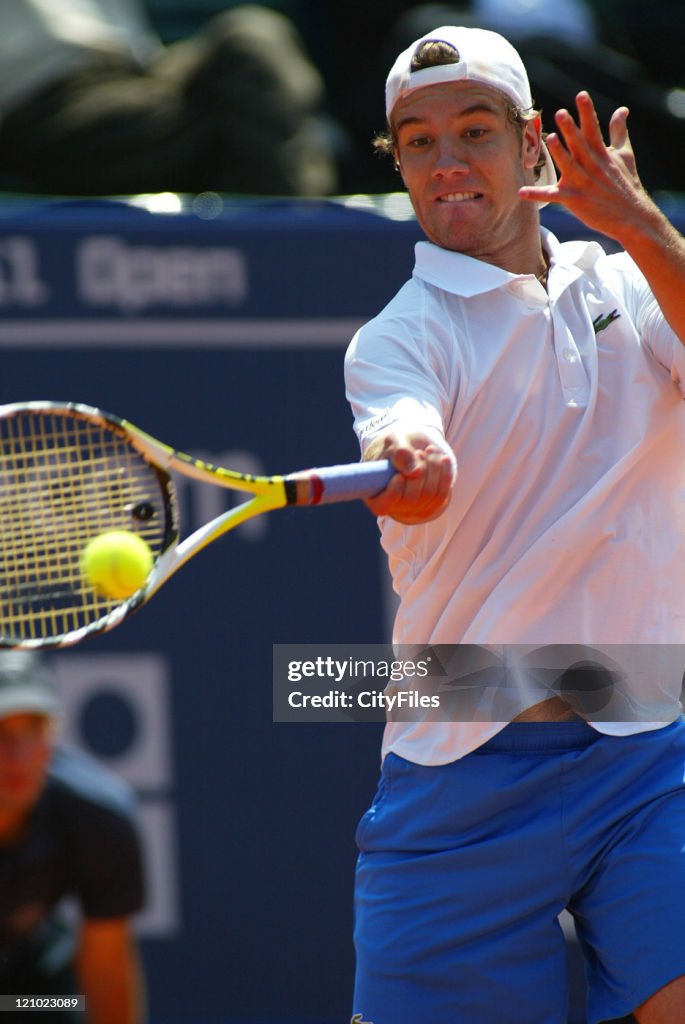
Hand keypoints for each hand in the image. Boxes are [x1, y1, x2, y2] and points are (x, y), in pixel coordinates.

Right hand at [364, 430, 454, 523]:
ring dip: (433, 470)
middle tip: (419, 453)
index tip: (399, 476)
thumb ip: (400, 453)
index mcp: (376, 495)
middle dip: (418, 473)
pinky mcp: (432, 505)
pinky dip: (445, 474)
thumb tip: (414, 472)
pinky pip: (442, 494)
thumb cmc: (397, 445)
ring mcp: (414, 508)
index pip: (382, 505)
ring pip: (428, 495)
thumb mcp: (394, 442)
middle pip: (410, 499)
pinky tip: (444, 459)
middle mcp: (394, 507)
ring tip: (430, 451)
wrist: (413, 447)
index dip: (393, 493)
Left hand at [519, 91, 650, 241]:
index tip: (581, 95)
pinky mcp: (574, 200)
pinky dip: (537, 195)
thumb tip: (621, 109)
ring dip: (559, 153)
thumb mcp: (625, 155)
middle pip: (579, 144)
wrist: (632, 217)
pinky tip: (521, 192)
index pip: (593, 128)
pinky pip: (552, 197)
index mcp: (602, 153)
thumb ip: (619, 131)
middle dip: (571, 129)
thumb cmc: (627, 184)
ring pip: (568, 166)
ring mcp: (583, 183)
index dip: (587, 112)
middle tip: (560, 113)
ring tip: (550, 139)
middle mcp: (592, 166)